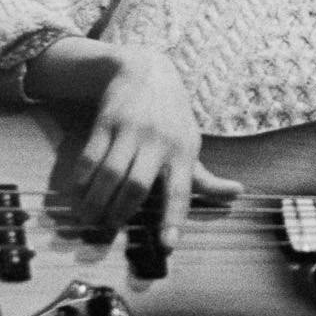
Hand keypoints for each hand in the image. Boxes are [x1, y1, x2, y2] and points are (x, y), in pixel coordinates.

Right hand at [31, 40, 240, 245]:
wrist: (146, 70)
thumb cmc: (172, 117)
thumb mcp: (191, 142)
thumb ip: (205, 177)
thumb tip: (237, 194)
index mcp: (184, 151)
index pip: (181, 190)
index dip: (174, 219)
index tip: (168, 245)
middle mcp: (159, 141)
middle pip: (137, 185)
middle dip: (120, 212)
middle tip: (107, 230)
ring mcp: (131, 129)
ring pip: (110, 173)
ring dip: (96, 201)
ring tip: (89, 218)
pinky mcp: (106, 121)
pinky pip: (90, 156)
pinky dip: (82, 180)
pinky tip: (78, 194)